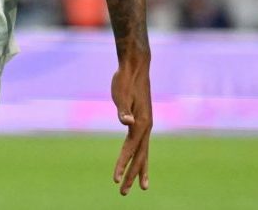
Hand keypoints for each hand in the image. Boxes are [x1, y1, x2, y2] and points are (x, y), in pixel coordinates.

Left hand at [111, 62, 152, 194]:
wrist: (135, 67)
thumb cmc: (125, 80)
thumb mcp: (121, 93)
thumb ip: (124, 109)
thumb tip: (127, 122)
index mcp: (141, 123)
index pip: (130, 150)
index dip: (122, 165)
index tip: (114, 179)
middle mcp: (146, 127)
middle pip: (139, 157)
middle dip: (131, 176)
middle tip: (123, 193)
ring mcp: (145, 124)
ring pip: (144, 153)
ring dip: (140, 170)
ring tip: (141, 187)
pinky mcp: (142, 120)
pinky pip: (141, 144)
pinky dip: (140, 156)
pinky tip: (137, 161)